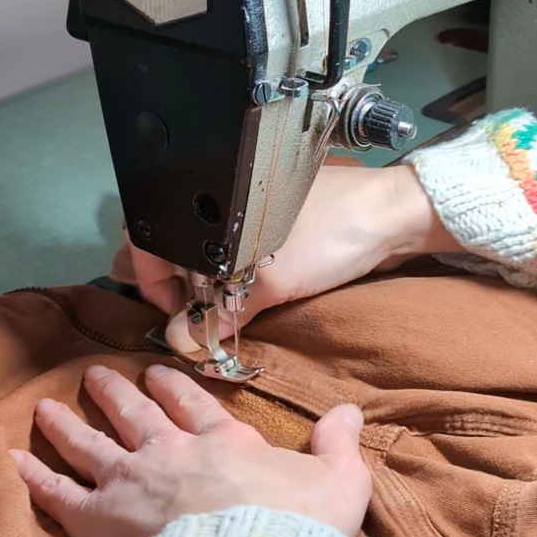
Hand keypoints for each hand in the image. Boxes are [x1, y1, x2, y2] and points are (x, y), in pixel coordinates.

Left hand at [12, 365, 371, 536]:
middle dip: (118, 394)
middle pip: (137, 414)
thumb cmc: (302, 533)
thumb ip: (339, 446)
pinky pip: (57, 492)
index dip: (179, 389)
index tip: (163, 374)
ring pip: (90, 443)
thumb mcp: (341, 484)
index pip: (197, 406)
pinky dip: (34, 475)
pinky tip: (15, 461)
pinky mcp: (97, 519)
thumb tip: (349, 409)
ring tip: (48, 406)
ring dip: (69, 423)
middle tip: (99, 377)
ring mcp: (130, 482)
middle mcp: (172, 452)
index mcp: (226, 443)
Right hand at [130, 163, 458, 354]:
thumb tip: (179, 341)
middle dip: (175, 283)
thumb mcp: (271, 282)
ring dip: (204, 280)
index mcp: (204, 195)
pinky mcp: (266, 219)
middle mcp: (215, 196)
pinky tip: (241, 293)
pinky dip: (229, 272)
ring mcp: (241, 207)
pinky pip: (231, 248)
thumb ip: (221, 313)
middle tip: (193, 313)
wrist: (391, 214)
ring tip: (218, 307)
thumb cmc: (329, 235)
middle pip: (169, 244)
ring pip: (200, 249)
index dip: (151, 283)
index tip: (174, 314)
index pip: (145, 240)